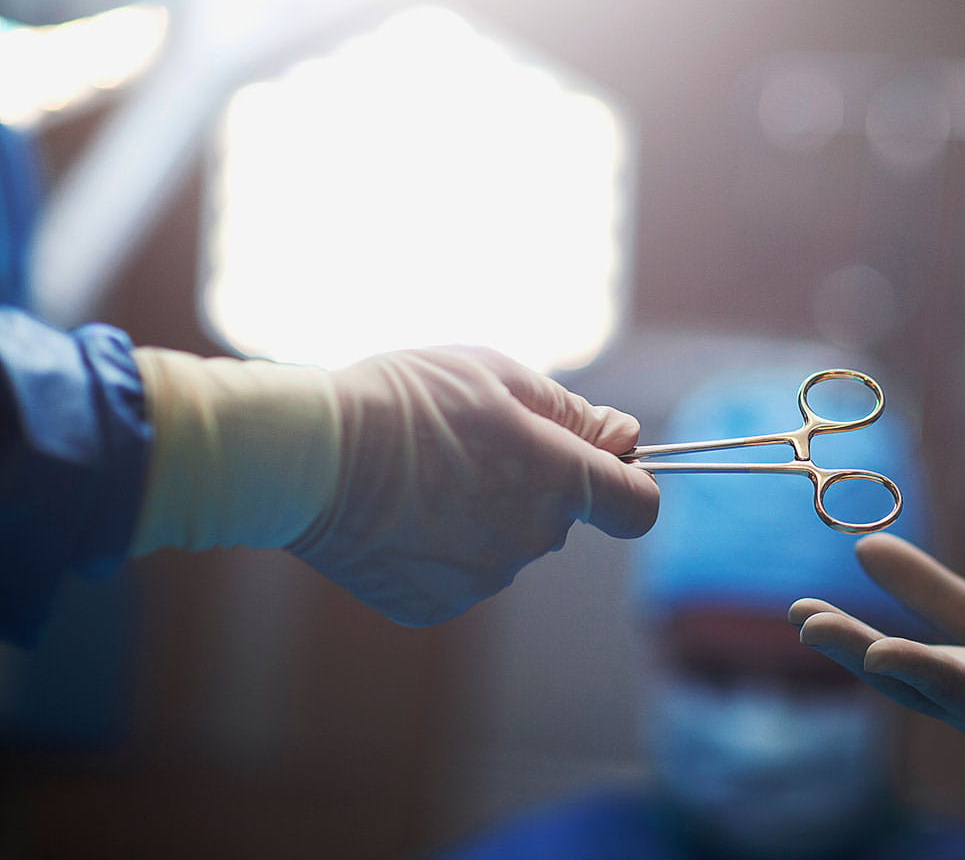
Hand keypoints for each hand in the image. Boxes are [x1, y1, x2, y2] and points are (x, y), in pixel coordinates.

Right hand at [132, 346, 659, 625]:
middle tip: (468, 443)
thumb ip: (572, 414)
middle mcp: (533, 540)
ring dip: (482, 514)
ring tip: (418, 475)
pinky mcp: (434, 607)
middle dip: (532, 483)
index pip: (637, 506)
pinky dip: (438, 547)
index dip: (629, 483)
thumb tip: (624, 435)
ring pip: (505, 544)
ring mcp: (483, 580)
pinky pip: (457, 573)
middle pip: (559, 517)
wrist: (307, 457)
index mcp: (559, 481)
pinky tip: (396, 514)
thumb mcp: (499, 378)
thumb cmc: (407, 401)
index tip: (605, 463)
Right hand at [788, 533, 964, 849]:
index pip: (889, 660)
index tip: (794, 613)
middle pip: (916, 682)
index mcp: (952, 681)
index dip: (842, 639)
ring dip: (928, 676)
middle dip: (863, 656)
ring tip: (884, 653)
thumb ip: (928, 594)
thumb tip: (861, 546)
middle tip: (813, 627)